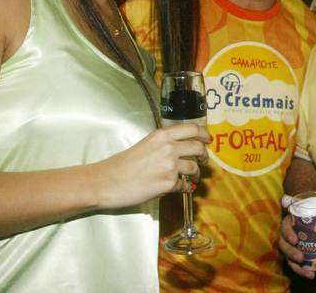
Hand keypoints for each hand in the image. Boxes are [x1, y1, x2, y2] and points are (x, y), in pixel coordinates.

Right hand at [91, 123, 210, 209]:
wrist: (107, 182)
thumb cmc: (122, 164)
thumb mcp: (145, 144)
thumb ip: (164, 144)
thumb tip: (179, 148)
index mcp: (162, 135)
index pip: (193, 129)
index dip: (204, 134)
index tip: (208, 139)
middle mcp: (169, 148)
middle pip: (199, 147)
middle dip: (204, 155)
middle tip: (203, 160)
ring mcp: (170, 166)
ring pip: (195, 167)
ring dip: (197, 173)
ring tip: (193, 176)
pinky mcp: (168, 184)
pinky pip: (185, 185)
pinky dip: (185, 187)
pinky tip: (180, 187)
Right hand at [279, 213, 315, 278]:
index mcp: (291, 222)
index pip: (285, 226)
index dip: (288, 233)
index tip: (295, 240)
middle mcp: (288, 235)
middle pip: (283, 244)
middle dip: (291, 252)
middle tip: (300, 258)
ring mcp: (290, 246)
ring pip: (287, 257)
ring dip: (296, 266)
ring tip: (308, 273)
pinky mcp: (294, 256)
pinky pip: (295, 265)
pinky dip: (302, 271)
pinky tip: (311, 275)